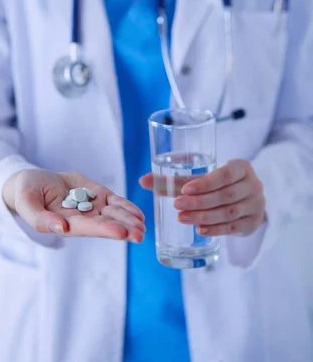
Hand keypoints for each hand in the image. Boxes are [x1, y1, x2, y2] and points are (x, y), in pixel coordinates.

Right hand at [3, 169, 145, 241]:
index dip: (104, 229)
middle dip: (124, 228)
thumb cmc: (26, 192)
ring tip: (143, 223)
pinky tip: (138, 213)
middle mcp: (81, 218)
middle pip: (105, 224)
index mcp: (64, 223)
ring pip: (113, 214)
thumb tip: (61, 228)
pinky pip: (114, 202)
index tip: (121, 233)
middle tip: (140, 233)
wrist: (33, 181)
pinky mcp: (96, 195)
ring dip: (129, 219)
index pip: (88, 228)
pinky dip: (126, 207)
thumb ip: (40, 218)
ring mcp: (90, 207)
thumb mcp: (26, 202)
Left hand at [139, 159, 265, 236]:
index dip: (205, 183)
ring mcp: (256, 206)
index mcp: (242, 167)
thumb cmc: (219, 182)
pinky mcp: (253, 223)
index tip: (184, 190)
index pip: (225, 174)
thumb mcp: (204, 176)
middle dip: (199, 202)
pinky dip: (216, 229)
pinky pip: (234, 228)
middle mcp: (253, 185)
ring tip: (183, 218)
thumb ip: (176, 179)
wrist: (247, 197)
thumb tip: (142, 181)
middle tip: (176, 206)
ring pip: (229, 212)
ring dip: (204, 216)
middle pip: (225, 195)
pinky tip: (200, 229)